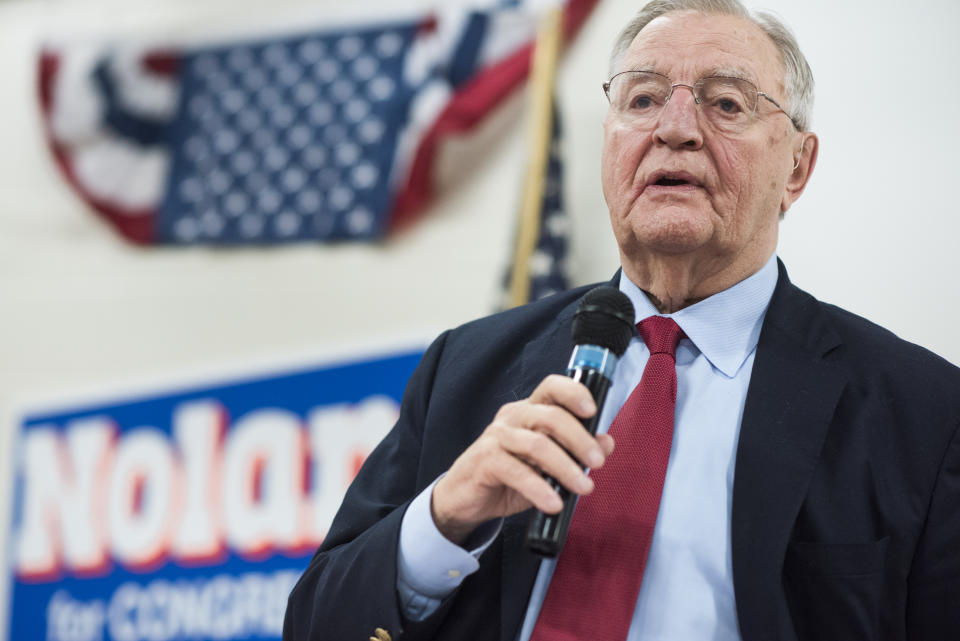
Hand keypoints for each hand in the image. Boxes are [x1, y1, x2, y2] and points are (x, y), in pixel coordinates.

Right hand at [430, 375, 614, 543]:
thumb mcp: (548, 466)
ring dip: (565, 468)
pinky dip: (539, 489)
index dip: (573, 393)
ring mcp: (497, 437)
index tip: (592, 411)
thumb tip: (607, 442)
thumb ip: (575, 452)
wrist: (467, 499)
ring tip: (584, 488)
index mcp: (529, 411)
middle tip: (597, 463)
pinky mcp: (485, 461)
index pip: (551, 387)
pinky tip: (554, 503)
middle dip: (579, 440)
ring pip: (537, 445)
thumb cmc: (510, 477)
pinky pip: (516, 472)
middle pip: (550, 416)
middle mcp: (513, 417)